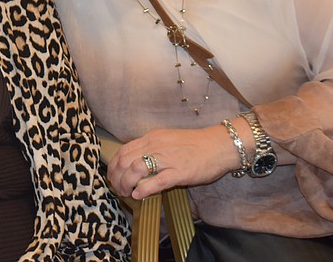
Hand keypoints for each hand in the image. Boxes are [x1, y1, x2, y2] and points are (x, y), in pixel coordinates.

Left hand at [106, 122, 250, 199]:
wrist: (219, 145)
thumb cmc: (196, 145)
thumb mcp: (168, 140)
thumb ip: (152, 149)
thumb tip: (137, 163)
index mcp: (152, 138)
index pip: (123, 151)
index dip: (114, 166)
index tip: (113, 177)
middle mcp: (156, 146)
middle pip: (125, 161)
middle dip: (117, 178)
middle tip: (118, 189)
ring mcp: (167, 159)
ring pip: (135, 170)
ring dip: (126, 184)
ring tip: (127, 194)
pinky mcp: (179, 172)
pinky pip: (156, 181)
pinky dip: (143, 189)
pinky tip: (138, 195)